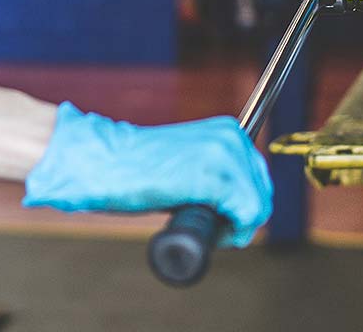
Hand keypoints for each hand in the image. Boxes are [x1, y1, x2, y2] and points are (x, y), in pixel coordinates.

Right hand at [22, 103, 272, 247]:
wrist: (100, 162)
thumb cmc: (135, 170)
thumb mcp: (187, 165)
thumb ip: (213, 176)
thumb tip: (238, 206)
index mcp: (228, 130)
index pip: (260, 179)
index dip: (243, 208)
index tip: (218, 219)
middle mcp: (232, 136)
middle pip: (262, 195)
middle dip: (240, 220)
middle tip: (206, 226)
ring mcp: (224, 155)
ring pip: (257, 208)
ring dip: (233, 228)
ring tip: (197, 224)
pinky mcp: (213, 177)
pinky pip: (247, 215)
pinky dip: (229, 233)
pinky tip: (199, 226)